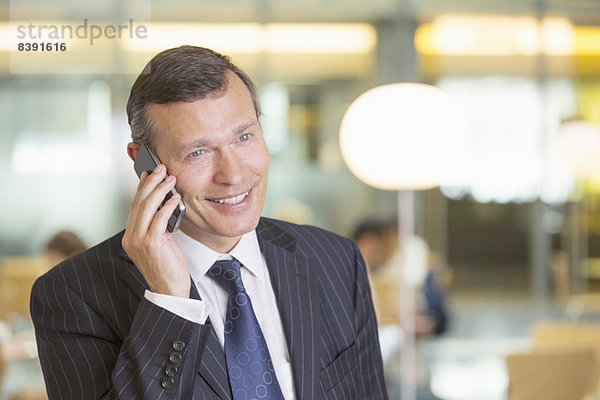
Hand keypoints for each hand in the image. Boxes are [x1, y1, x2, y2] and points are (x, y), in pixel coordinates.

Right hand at [122, 164, 190, 297]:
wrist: (169, 290)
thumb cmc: (167, 267)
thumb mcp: (160, 243)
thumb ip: (158, 226)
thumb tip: (166, 205)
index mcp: (130, 237)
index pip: (135, 206)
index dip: (142, 187)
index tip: (149, 173)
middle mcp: (131, 237)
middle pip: (139, 202)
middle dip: (150, 182)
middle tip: (161, 168)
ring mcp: (139, 240)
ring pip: (147, 207)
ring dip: (160, 189)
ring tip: (170, 178)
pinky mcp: (152, 244)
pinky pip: (160, 218)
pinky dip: (168, 205)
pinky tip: (176, 197)